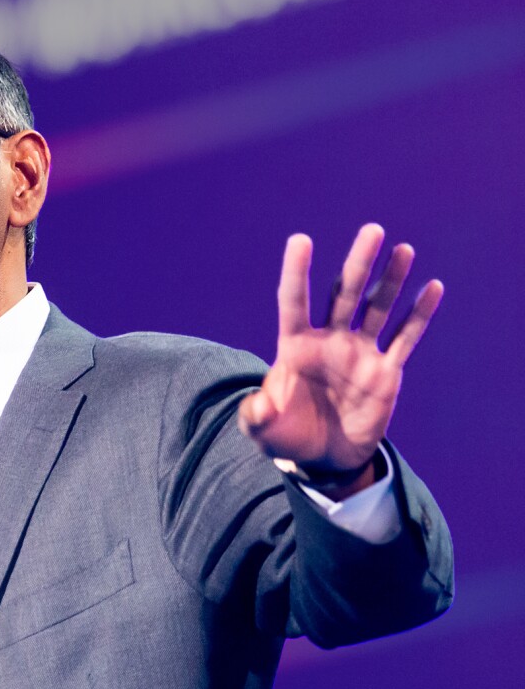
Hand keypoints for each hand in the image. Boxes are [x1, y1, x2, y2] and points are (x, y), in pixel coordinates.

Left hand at [238, 224, 443, 478]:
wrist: (323, 458)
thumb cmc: (286, 436)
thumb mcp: (263, 430)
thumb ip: (256, 416)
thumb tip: (259, 407)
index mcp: (294, 346)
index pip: (294, 301)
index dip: (297, 272)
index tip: (301, 240)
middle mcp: (328, 341)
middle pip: (343, 293)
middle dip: (358, 263)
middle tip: (372, 231)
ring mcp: (358, 353)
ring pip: (377, 308)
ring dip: (391, 280)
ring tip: (403, 251)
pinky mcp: (385, 371)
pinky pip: (404, 339)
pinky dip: (418, 316)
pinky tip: (432, 288)